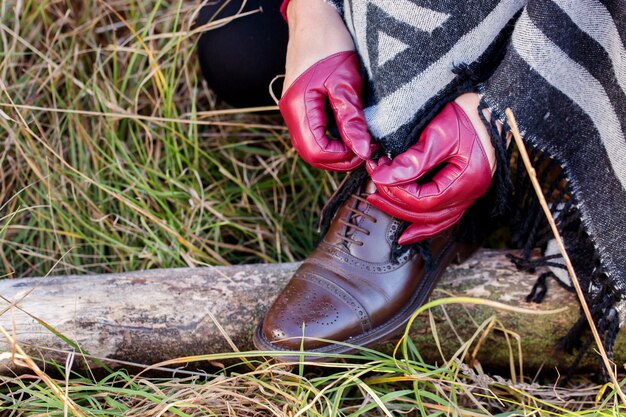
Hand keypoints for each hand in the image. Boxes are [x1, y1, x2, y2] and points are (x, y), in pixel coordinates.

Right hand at [279, 0, 373, 170]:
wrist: (314, 16)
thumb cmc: (328, 42)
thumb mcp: (345, 82)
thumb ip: (352, 120)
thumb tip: (363, 151)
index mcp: (298, 107)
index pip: (316, 151)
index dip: (342, 157)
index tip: (367, 150)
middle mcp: (291, 111)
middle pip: (312, 153)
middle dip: (339, 157)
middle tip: (366, 148)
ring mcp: (294, 108)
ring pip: (312, 144)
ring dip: (336, 148)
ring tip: (361, 139)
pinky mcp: (301, 103)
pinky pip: (314, 130)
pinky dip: (332, 136)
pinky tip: (350, 128)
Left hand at [366, 97, 495, 244]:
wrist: (494, 104)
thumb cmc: (470, 113)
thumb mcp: (439, 134)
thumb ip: (412, 160)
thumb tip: (381, 177)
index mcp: (467, 181)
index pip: (424, 200)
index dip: (397, 192)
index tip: (376, 175)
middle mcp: (471, 194)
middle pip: (427, 215)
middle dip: (395, 204)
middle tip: (371, 191)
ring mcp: (470, 194)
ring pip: (436, 221)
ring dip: (407, 218)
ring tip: (383, 209)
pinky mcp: (464, 188)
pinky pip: (444, 215)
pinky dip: (425, 222)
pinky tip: (409, 230)